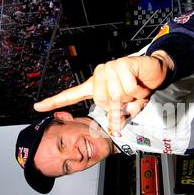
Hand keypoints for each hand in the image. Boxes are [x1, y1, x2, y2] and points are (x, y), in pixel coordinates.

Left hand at [34, 51, 173, 134]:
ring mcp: (108, 68)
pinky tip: (139, 83)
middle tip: (130, 98)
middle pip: (102, 102)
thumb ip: (119, 117)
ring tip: (136, 89)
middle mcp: (99, 76)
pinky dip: (137, 91)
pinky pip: (127, 88)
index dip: (54, 102)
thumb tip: (115, 129)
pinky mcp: (120, 64)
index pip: (72, 95)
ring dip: (130, 98)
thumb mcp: (129, 107)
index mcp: (96, 86)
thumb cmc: (140, 88)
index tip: (38, 107)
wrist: (155, 71)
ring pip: (115, 96)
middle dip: (120, 106)